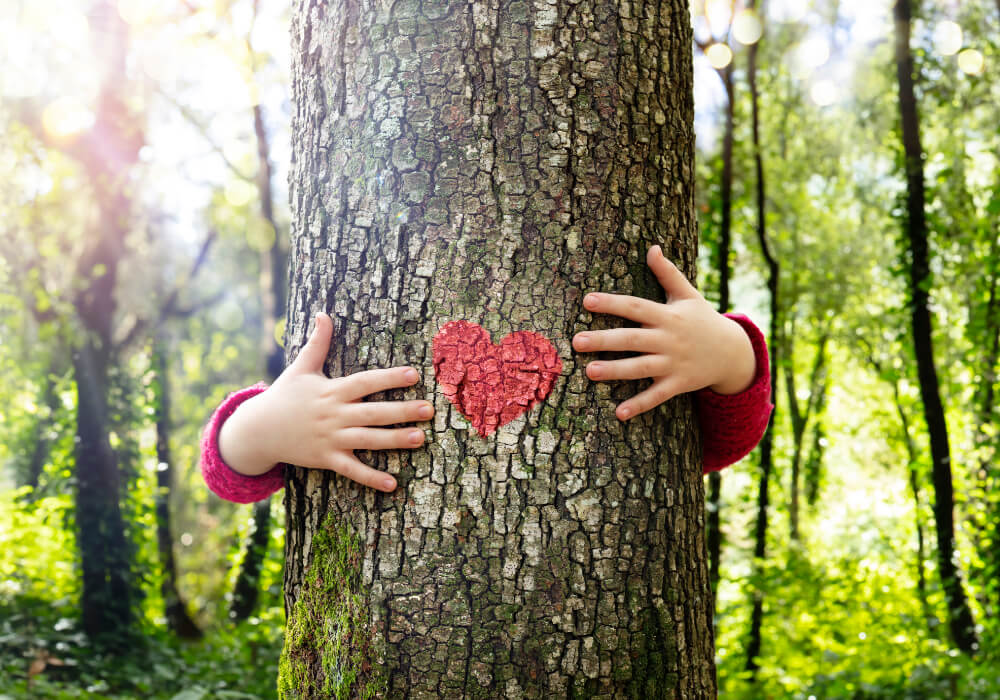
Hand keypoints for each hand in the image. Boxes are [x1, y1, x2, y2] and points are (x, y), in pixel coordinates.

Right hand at [218, 312, 433, 491]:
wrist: (257, 430)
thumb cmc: (283, 396)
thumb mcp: (300, 368)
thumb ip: (317, 343)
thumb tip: (323, 314)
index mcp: (331, 391)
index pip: (365, 382)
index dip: (389, 378)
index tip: (414, 374)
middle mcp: (334, 415)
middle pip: (373, 412)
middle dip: (402, 410)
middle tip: (429, 409)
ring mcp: (330, 439)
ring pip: (368, 440)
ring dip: (395, 440)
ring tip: (420, 438)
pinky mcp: (326, 459)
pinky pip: (352, 470)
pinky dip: (371, 478)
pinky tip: (393, 484)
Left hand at [572, 245, 755, 420]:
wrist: (733, 352)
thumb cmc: (702, 319)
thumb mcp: (688, 295)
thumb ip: (668, 273)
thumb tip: (652, 247)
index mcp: (668, 315)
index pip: (636, 307)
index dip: (612, 303)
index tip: (587, 300)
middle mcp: (669, 339)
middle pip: (632, 339)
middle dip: (604, 340)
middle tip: (576, 341)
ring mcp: (674, 363)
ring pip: (641, 368)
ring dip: (615, 371)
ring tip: (589, 372)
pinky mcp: (678, 384)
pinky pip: (657, 396)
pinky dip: (639, 405)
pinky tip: (618, 413)